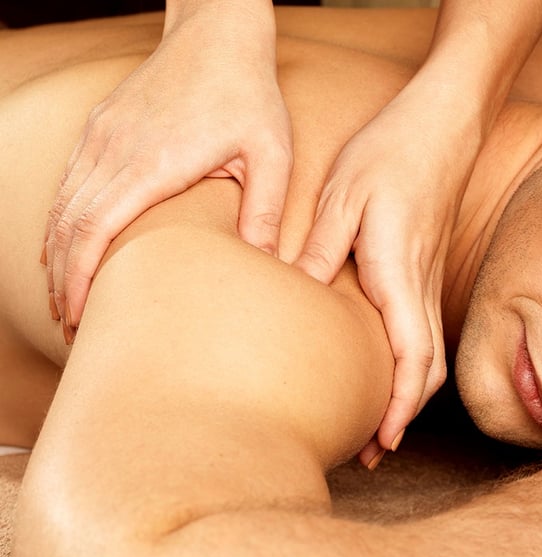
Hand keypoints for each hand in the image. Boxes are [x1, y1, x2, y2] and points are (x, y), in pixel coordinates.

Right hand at [43, 3, 291, 336]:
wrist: (218, 34)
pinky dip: (62, 221)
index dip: (80, 278)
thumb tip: (263, 265)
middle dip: (64, 280)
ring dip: (59, 255)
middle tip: (73, 324)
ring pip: (62, 205)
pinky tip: (66, 247)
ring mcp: (102, 136)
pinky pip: (69, 182)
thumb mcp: (271, 152)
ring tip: (66, 297)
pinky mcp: (101, 127)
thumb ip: (264, 209)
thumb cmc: (248, 94)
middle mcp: (115, 150)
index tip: (78, 315)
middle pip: (69, 226)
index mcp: (153, 163)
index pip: (96, 230)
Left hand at [294, 82, 481, 463]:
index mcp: (396, 269)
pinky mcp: (425, 264)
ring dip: (408, 393)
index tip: (381, 441)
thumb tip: (296, 295)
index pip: (410, 354)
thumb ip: (321, 248)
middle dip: (402, 414)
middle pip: (426, 367)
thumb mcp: (343, 195)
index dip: (398, 404)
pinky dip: (411, 363)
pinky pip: (425, 327)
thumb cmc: (392, 151)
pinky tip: (389, 366)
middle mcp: (418, 281)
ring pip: (430, 352)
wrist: (443, 121)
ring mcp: (427, 274)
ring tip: (380, 423)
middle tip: (373, 450)